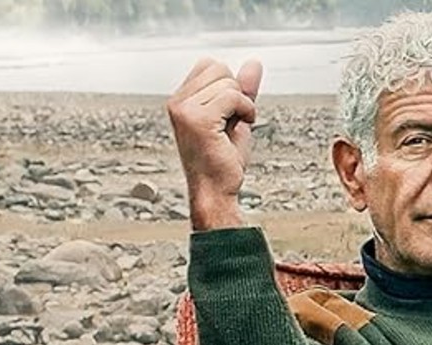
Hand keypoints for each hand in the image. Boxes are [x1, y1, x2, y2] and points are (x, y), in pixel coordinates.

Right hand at [167, 57, 263, 230]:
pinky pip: (233, 96)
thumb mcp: (235, 119)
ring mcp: (184, 110)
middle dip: (236, 93)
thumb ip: (243, 90)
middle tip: (231, 123)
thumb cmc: (223, 163)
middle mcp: (177, 102)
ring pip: (228, 82)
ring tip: (232, 130)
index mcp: (180, 101)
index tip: (228, 114)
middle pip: (219, 68)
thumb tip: (254, 63)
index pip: (210, 65)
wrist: (215, 194)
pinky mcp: (197, 119)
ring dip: (242, 105)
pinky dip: (246, 110)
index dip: (229, 86)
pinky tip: (239, 129)